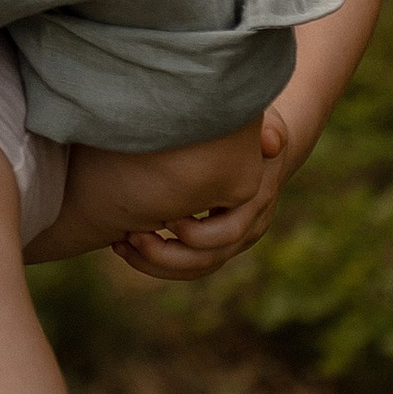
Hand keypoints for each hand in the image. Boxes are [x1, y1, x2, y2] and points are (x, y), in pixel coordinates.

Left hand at [110, 106, 292, 285]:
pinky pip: (185, 265)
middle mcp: (247, 229)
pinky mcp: (213, 243)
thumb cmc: (253, 132)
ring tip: (120, 244)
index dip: (195, 232)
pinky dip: (154, 262)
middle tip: (132, 236)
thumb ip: (268, 130)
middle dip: (166, 254)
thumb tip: (272, 141)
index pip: (227, 233)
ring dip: (153, 263)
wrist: (263, 150)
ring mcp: (231, 240)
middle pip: (206, 259)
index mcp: (256, 204)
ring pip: (194, 268)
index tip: (162, 215)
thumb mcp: (265, 125)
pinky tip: (123, 244)